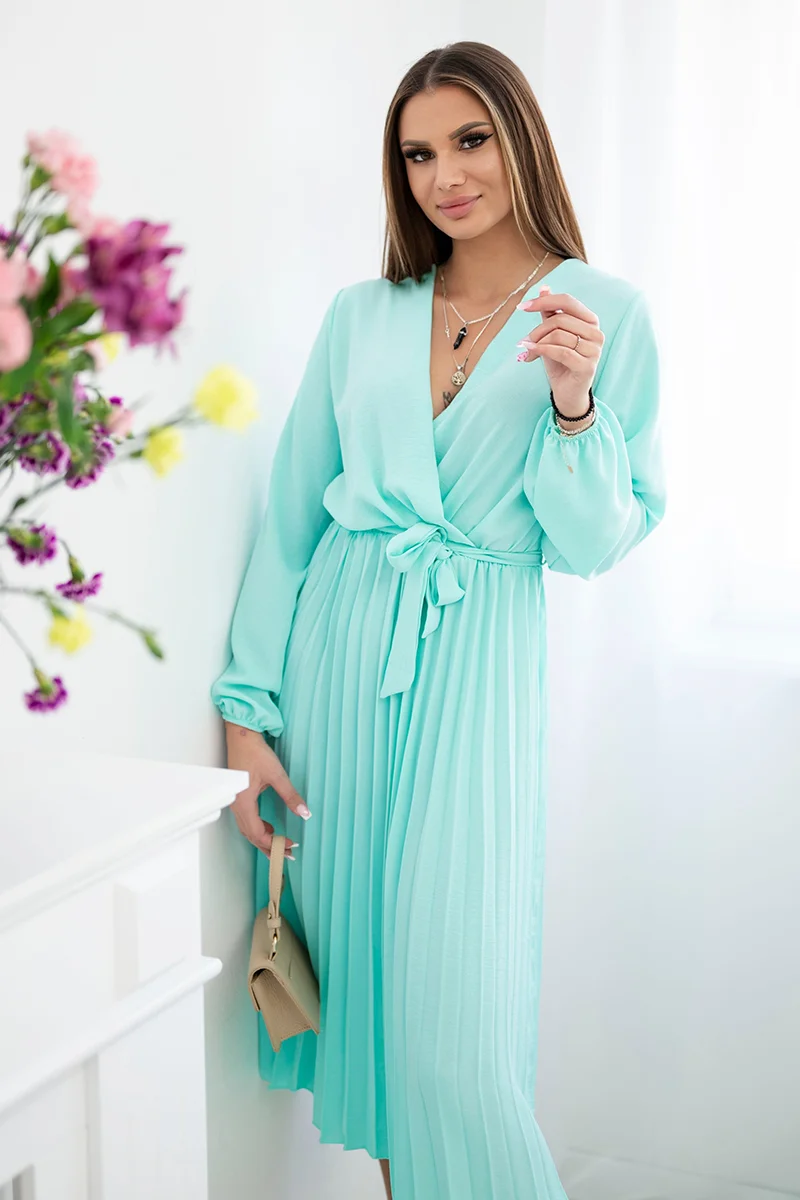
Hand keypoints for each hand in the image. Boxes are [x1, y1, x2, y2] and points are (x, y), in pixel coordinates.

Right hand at [224, 722, 309, 858]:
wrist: (241, 736)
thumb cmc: (255, 753)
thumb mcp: (277, 775)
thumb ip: (291, 796)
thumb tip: (305, 813)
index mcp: (243, 803)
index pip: (258, 834)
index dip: (274, 843)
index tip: (290, 845)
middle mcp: (236, 806)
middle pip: (251, 836)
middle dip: (269, 846)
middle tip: (286, 854)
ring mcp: (235, 802)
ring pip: (248, 830)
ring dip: (263, 839)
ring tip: (279, 844)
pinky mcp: (238, 797)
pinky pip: (246, 820)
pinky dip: (258, 828)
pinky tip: (269, 826)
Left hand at [516, 284, 603, 417]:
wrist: (567, 393)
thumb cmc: (560, 363)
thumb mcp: (552, 335)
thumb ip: (550, 313)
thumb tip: (544, 288)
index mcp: (590, 321)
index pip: (568, 301)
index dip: (544, 301)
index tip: (522, 307)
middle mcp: (596, 333)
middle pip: (560, 319)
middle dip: (537, 329)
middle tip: (524, 341)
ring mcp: (594, 350)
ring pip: (558, 335)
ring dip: (537, 342)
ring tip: (528, 351)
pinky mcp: (587, 366)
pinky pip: (560, 351)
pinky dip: (541, 351)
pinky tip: (529, 355)